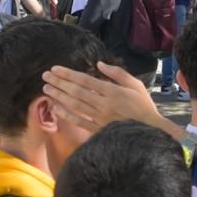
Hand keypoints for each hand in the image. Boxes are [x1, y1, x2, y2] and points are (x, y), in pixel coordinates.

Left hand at [43, 62, 176, 135]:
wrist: (151, 132)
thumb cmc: (144, 107)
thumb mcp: (136, 85)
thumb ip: (118, 73)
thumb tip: (99, 64)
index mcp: (112, 91)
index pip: (85, 80)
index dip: (68, 74)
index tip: (55, 69)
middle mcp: (103, 104)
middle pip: (76, 91)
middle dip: (59, 83)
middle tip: (45, 76)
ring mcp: (100, 118)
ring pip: (74, 105)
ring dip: (59, 96)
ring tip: (46, 89)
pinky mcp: (98, 129)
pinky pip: (79, 121)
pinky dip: (66, 115)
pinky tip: (56, 108)